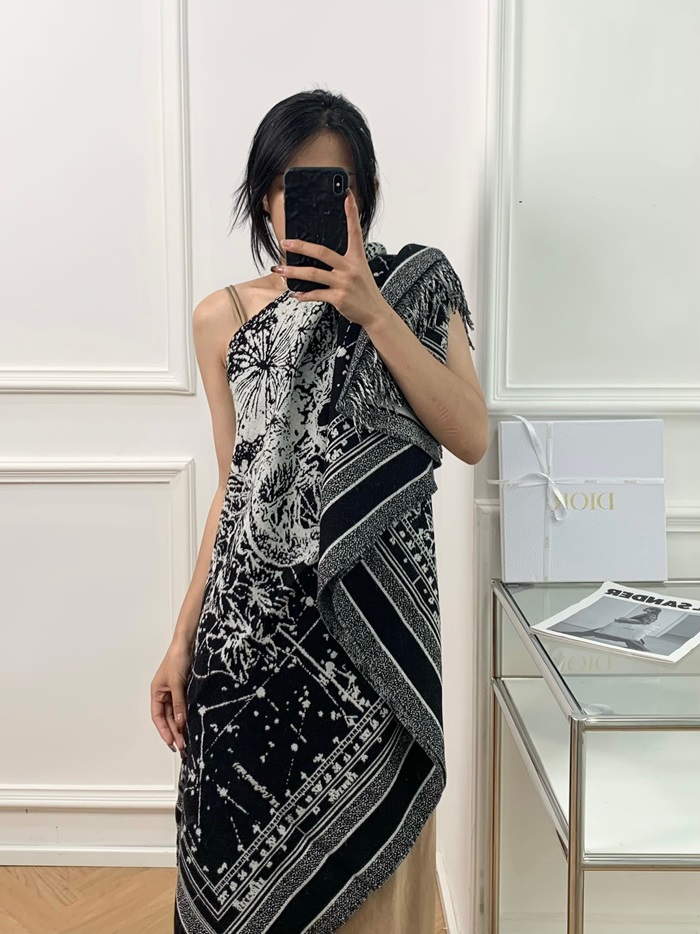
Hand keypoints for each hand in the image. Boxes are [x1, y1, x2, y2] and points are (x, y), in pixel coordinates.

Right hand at [150, 642, 190, 759]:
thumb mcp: (177, 683)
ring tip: (187, 740)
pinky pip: (185, 706)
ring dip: (181, 727)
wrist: (188, 643)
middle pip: (168, 718)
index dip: (164, 731)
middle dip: (174, 733)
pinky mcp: (187, 689)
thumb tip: (180, 722)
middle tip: (182, 747)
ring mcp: (176, 692)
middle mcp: (165, 694)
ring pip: (177, 714)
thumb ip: (179, 703)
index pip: (158, 717)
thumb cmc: (177, 658)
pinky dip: (188, 716)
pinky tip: (192, 725)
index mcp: (157, 692)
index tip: (171, 743)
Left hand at [272, 189, 391, 328]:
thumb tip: (321, 255)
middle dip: (301, 246)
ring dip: (293, 272)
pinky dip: (303, 295)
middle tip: (285, 243)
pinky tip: (295, 294)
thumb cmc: (364, 291)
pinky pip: (316, 294)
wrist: (375, 312)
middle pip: (322, 252)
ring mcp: (344, 283)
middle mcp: (350, 267)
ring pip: (313, 274)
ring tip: (280, 270)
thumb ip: (344, 261)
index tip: (347, 196)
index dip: (352, 212)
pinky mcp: (339, 298)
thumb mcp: (360, 270)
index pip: (354, 231)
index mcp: (357, 257)